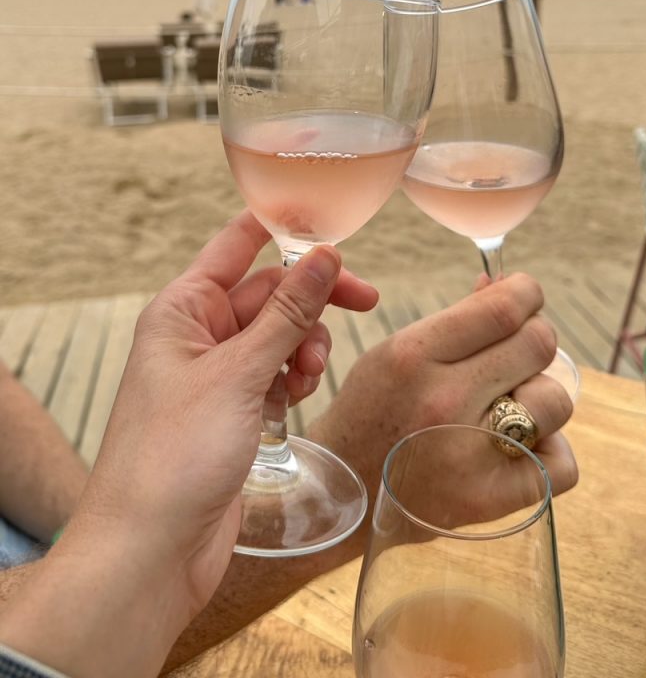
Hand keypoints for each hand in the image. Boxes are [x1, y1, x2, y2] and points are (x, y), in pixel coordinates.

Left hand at [76, 211, 375, 609]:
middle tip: (366, 302)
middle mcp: (197, 335)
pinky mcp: (232, 412)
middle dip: (311, 303)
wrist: (149, 551)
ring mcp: (216, 376)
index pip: (236, 245)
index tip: (335, 225)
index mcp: (182, 310)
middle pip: (269, 292)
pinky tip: (296, 399)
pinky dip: (294, 379)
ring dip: (305, 347)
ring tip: (309, 377)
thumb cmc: (174, 455)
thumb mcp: (238, 373)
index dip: (283, 227)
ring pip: (278, 335)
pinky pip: (275, 375)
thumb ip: (287, 313)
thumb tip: (325, 255)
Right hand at [310, 271, 576, 540]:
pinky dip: (549, 450)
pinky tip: (519, 445)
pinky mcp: (490, 500)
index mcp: (415, 356)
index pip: (503, 310)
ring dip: (540, 395)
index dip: (527, 293)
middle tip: (517, 351)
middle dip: (535, 339)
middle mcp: (445, 402)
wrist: (339, 492)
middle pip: (538, 346)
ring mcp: (470, 456)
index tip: (526, 296)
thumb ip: (457, 318)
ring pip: (555, 401)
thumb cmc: (371, 411)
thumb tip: (505, 286)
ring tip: (510, 404)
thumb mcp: (397, 350)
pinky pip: (561, 464)